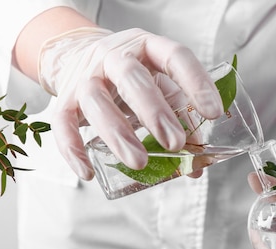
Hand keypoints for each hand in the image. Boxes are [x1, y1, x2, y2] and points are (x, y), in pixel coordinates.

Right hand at [38, 27, 223, 179]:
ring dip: (118, 134)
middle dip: (155, 112)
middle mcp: (113, 57)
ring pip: (97, 102)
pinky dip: (73, 150)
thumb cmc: (129, 77)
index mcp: (146, 47)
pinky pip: (62, 124)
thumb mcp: (159, 84)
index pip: (175, 56)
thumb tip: (198, 166)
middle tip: (175, 143)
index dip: (196, 83)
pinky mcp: (63, 99)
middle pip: (132, 78)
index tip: (213, 113)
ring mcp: (84, 77)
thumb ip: (180, 118)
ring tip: (140, 162)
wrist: (76, 55)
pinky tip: (88, 173)